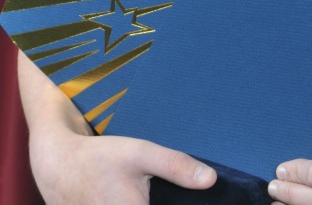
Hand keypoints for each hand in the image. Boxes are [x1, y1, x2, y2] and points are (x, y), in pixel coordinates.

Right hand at [29, 127, 215, 204]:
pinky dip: (130, 204)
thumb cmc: (100, 157)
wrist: (58, 166)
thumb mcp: (141, 153)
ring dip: (149, 202)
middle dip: (167, 203)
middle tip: (154, 188)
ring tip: (141, 191)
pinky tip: (132, 195)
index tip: (198, 201)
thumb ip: (176, 167)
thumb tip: (211, 180)